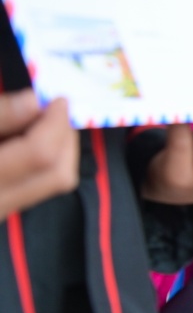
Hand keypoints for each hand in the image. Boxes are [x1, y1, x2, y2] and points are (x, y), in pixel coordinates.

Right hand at [0, 91, 77, 217]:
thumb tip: (34, 101)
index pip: (40, 154)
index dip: (55, 123)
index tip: (57, 100)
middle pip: (58, 174)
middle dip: (65, 138)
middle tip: (54, 112)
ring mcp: (3, 211)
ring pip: (55, 183)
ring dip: (59, 149)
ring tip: (41, 124)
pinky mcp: (5, 209)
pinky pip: (40, 186)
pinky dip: (46, 162)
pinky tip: (28, 141)